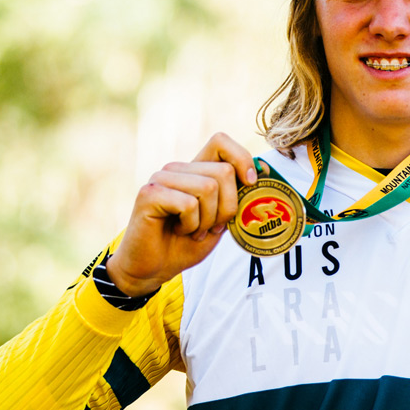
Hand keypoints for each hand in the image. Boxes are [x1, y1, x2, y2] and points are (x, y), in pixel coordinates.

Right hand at [108, 133, 257, 295]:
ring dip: (208, 220)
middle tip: (211, 227)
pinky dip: (191, 225)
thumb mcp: (220, 219)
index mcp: (194, 170)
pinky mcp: (149, 194)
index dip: (241, 159)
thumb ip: (235, 196)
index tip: (248, 184)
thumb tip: (260, 174)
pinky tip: (178, 231)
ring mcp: (161, 178)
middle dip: (227, 208)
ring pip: (208, 187)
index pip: (221, 141)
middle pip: (223, 172)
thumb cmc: (186, 244)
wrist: (154, 268)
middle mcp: (177, 169)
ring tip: (193, 230)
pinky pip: (189, 204)